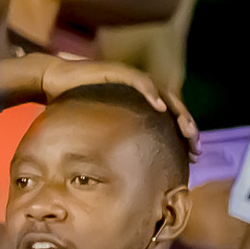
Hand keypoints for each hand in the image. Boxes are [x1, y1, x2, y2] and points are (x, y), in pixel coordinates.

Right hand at [0, 53, 200, 149]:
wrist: (52, 82)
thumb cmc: (75, 108)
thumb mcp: (102, 131)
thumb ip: (117, 144)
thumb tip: (126, 177)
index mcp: (141, 104)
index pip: (171, 120)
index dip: (184, 136)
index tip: (194, 157)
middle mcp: (141, 90)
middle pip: (174, 107)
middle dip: (188, 127)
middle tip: (197, 148)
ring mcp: (131, 79)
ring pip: (164, 94)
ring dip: (178, 112)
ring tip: (187, 130)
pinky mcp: (118, 71)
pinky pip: (140, 82)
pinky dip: (152, 93)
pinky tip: (160, 108)